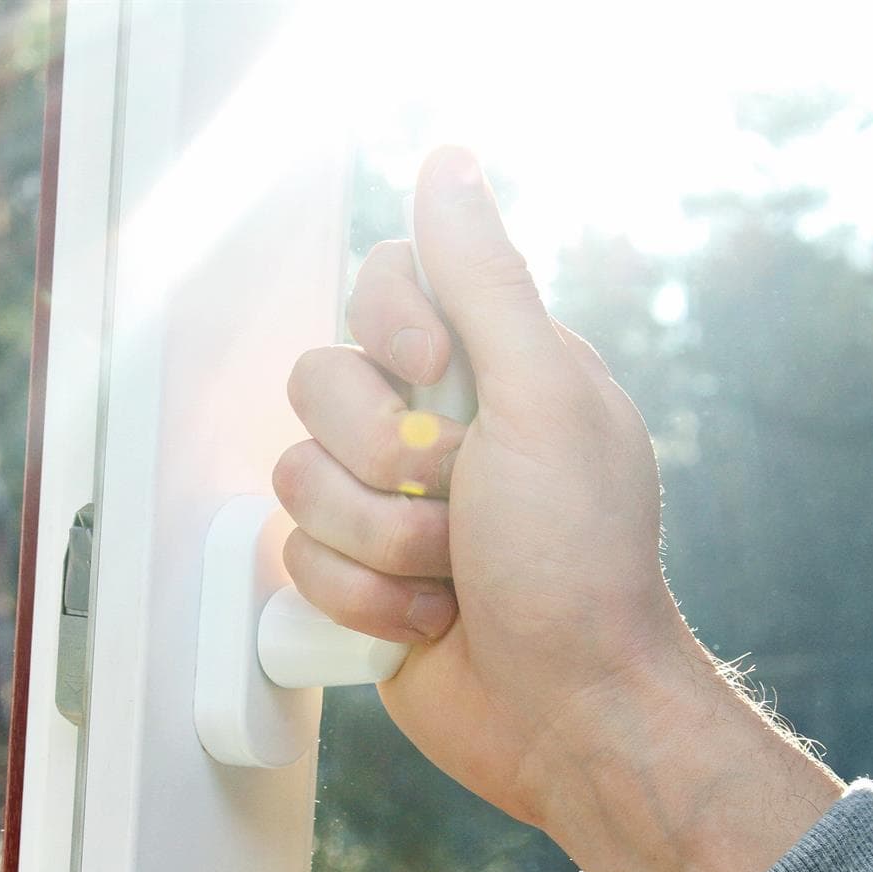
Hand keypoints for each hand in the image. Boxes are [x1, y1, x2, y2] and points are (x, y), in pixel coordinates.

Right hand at [276, 148, 841, 871]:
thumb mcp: (542, 398)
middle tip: (462, 503)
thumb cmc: (578, 558)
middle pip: (319, 382)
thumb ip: (482, 279)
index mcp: (490, 365)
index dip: (388, 326)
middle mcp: (432, 423)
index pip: (381, 283)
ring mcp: (387, 503)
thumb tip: (445, 159)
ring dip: (379, 542)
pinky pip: (294, 557)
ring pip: (296, 476)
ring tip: (454, 578)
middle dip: (386, 460)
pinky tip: (430, 624)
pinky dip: (362, 599)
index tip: (438, 371)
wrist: (567, 711)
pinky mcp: (353, 577)